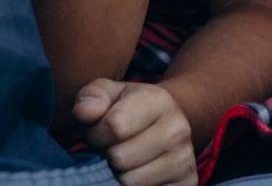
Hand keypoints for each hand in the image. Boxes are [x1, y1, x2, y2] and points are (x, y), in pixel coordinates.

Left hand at [73, 79, 197, 185]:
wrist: (161, 126)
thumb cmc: (125, 109)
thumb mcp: (107, 94)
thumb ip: (92, 97)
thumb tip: (84, 112)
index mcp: (159, 100)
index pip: (114, 126)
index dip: (95, 133)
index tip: (97, 131)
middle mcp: (178, 129)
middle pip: (120, 157)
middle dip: (105, 155)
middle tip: (110, 147)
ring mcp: (184, 159)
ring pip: (130, 181)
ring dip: (116, 174)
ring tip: (122, 159)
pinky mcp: (186, 183)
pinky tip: (137, 172)